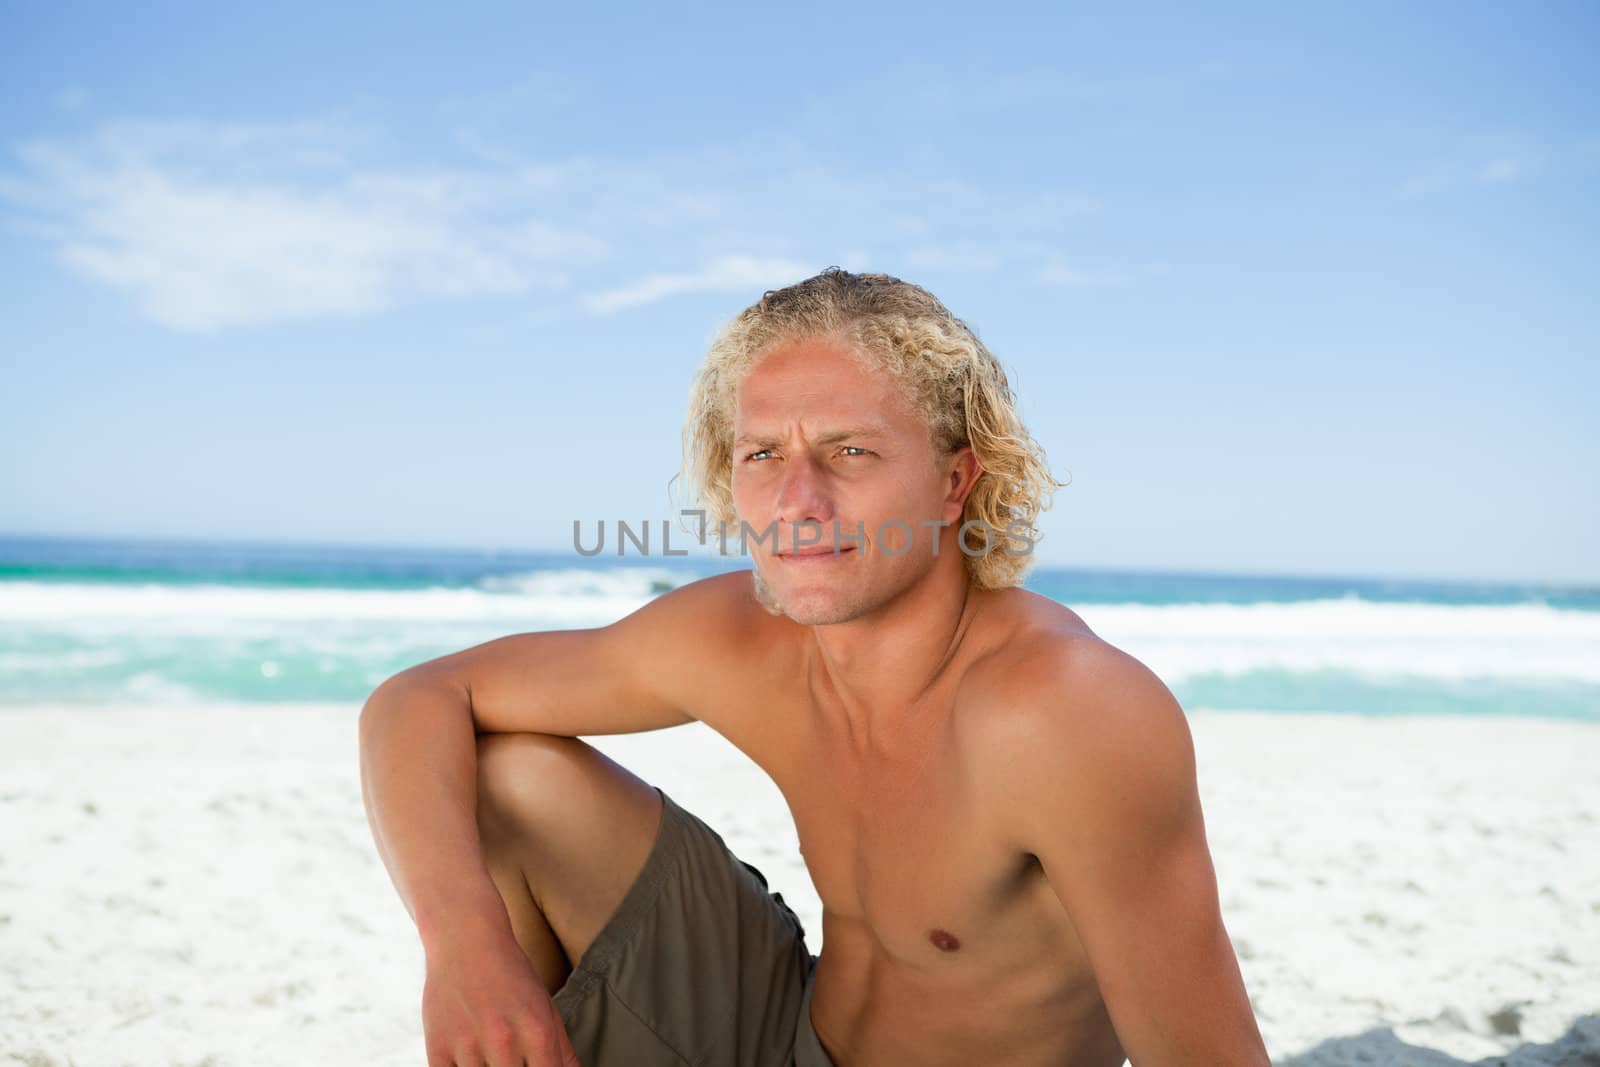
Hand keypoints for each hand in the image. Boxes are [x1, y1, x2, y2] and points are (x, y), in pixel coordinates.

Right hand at [422, 925, 580, 1066]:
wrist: (466, 940)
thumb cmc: (510, 975)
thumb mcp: (545, 1007)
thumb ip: (561, 1050)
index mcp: (537, 1032)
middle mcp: (504, 1041)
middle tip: (512, 1061)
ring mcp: (468, 1046)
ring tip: (491, 1059)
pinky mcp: (437, 1048)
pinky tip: (468, 1062)